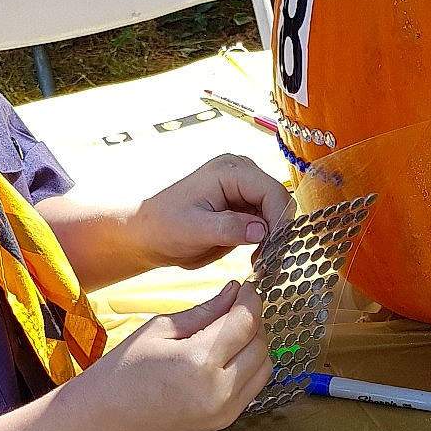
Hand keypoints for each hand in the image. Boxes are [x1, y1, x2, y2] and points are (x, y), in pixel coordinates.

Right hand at [80, 280, 270, 430]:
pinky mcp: (223, 421)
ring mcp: (223, 411)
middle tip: (235, 307)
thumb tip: (233, 292)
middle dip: (253, 320)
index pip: (245, 322)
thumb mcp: (161, 329)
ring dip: (254, 346)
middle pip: (260, 344)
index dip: (250, 300)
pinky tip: (227, 357)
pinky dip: (248, 368)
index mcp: (199, 361)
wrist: (106, 416)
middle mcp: (218, 390)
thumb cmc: (124, 372)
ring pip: (264, 368)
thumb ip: (205, 311)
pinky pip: (253, 388)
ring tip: (231, 333)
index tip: (245, 288)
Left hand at [133, 155, 290, 269]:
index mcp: (229, 171)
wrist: (150, 234)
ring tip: (259, 259)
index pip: (271, 191)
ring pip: (276, 211)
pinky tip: (255, 254)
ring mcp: (243, 188)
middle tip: (267, 259)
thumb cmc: (164, 227)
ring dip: (273, 236)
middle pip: (279, 200)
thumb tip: (262, 230)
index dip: (279, 220)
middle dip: (278, 230)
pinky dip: (266, 239)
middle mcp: (240, 173)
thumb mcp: (194, 230)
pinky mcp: (244, 205)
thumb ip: (228, 228)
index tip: (273, 249)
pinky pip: (267, 220)